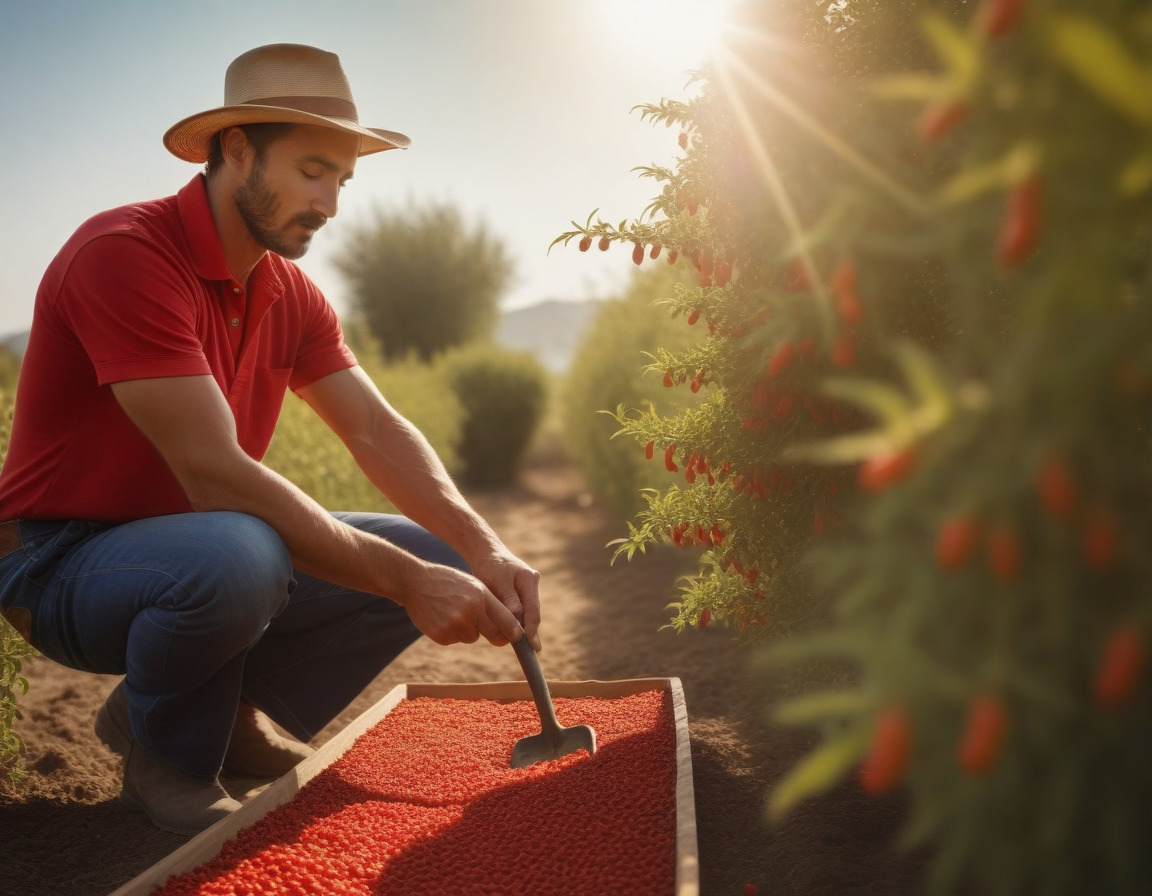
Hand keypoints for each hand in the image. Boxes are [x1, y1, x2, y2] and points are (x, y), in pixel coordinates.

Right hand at [403, 562, 522, 647]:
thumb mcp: (473, 585)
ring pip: (472, 637)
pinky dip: (452, 633)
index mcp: (482, 596)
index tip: (520, 638)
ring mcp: (456, 624)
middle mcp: (471, 611)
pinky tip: (442, 617)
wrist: (415, 582)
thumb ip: (490, 604)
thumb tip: (509, 627)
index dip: (515, 632)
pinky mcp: (443, 635)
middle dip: (493, 633)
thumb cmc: (448, 582)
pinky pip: (456, 639)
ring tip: (453, 612)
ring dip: (467, 630)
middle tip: (487, 627)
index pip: (507, 620)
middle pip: (493, 634)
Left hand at [469, 549, 541, 650]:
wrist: (485, 552)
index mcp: (529, 580)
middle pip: (532, 615)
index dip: (532, 631)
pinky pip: (519, 611)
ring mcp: (527, 590)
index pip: (533, 611)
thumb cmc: (489, 566)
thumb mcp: (497, 582)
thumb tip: (519, 623)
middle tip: (529, 652)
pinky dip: (514, 621)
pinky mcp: (520, 594)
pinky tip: (511, 634)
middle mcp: (532, 585)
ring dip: (520, 627)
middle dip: (528, 632)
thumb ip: (510, 602)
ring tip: (520, 646)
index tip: (532, 647)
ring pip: (525, 614)